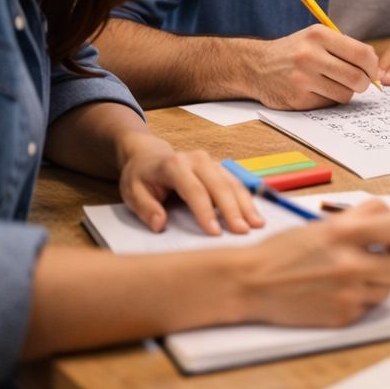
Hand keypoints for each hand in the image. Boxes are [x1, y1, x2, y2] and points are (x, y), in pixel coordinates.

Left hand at [118, 135, 262, 236]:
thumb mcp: (132, 192)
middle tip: (243, 231)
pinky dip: (247, 198)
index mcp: (174, 165)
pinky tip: (255, 213)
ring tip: (258, 224)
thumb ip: (145, 208)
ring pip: (233, 182)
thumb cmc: (141, 176)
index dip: (205, 212)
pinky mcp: (220, 168)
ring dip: (246, 204)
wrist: (149, 156)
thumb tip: (160, 224)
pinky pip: (237, 182)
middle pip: (219, 185)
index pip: (193, 190)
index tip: (215, 232)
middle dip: (233, 209)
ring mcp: (211, 162)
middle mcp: (196, 159)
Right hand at [238, 199, 389, 325]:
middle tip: (376, 260)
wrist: (250, 283)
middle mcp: (349, 263)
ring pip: (386, 290)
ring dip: (374, 283)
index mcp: (343, 232)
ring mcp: (347, 293)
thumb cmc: (281, 252)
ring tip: (349, 278)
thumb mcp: (318, 226)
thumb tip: (388, 224)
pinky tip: (336, 293)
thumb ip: (355, 221)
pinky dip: (357, 301)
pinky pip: (367, 308)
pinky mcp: (342, 316)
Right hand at [252, 24, 380, 108]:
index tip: (373, 72)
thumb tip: (376, 68)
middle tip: (359, 83)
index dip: (373, 67)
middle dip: (364, 83)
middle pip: (357, 77)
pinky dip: (328, 99)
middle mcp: (310, 55)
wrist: (256, 66)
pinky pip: (328, 103)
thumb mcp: (316, 37)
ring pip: (345, 94)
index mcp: (319, 35)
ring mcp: (302, 79)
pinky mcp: (298, 98)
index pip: (362, 54)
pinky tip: (316, 90)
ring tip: (333, 83)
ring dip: (345, 92)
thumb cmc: (295, 51)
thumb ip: (345, 48)